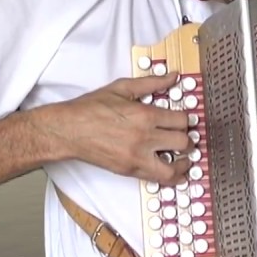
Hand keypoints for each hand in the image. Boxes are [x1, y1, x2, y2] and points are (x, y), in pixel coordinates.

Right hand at [36, 72, 193, 185]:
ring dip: (183, 164)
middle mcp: (144, 138)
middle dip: (189, 140)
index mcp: (145, 115)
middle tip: (187, 138)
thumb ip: (151, 83)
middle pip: (183, 143)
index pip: (182, 120)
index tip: (185, 120)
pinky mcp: (128, 170)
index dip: (188, 120)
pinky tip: (170, 170)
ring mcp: (136, 157)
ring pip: (173, 169)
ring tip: (184, 159)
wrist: (67, 130)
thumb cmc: (90, 109)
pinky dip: (168, 177)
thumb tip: (172, 77)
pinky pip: (156, 179)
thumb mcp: (122, 88)